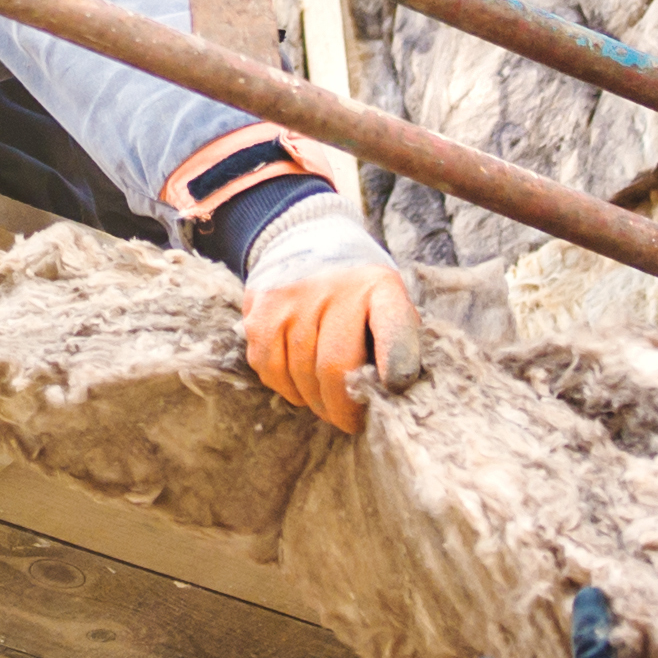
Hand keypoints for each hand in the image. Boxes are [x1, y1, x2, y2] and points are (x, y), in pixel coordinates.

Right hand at [242, 192, 411, 433]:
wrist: (304, 235)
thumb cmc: (356, 285)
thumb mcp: (387, 296)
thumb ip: (394, 339)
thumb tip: (389, 395)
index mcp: (379, 285)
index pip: (393, 328)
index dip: (397, 365)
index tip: (394, 391)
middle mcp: (334, 287)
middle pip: (336, 368)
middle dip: (345, 409)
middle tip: (351, 422)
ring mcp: (292, 298)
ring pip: (301, 376)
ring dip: (316, 404)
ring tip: (327, 406)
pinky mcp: (260, 312)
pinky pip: (271, 370)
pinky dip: (287, 389)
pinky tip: (300, 385)